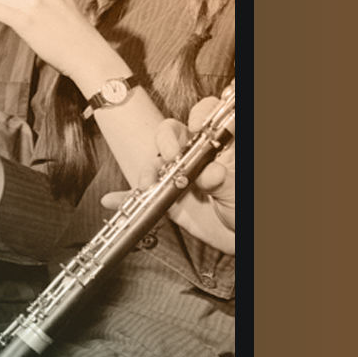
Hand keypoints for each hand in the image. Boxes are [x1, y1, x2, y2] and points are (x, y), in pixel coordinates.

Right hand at [99, 96, 236, 252]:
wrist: (236, 241)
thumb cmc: (244, 211)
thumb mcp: (236, 192)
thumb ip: (223, 180)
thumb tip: (209, 172)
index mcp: (218, 148)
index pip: (206, 117)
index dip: (201, 115)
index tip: (198, 127)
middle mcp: (195, 158)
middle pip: (172, 133)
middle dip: (166, 142)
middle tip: (171, 157)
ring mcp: (178, 178)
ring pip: (154, 163)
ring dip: (147, 172)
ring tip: (148, 185)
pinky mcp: (166, 200)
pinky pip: (140, 196)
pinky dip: (124, 198)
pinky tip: (113, 200)